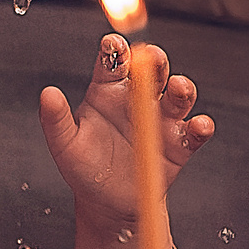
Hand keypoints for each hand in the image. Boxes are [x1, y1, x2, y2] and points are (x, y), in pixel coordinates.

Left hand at [38, 36, 213, 224]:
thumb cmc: (84, 166)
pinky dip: (201, 127)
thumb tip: (47, 94)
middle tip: (152, 59)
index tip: (113, 45)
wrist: (105, 202)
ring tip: (178, 88)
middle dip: (155, 60)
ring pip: (179, 96)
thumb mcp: (64, 144)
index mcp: (109, 90)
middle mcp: (138, 99)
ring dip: (182, 88)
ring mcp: (162, 120)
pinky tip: (198, 126)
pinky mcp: (180, 145)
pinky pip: (195, 132)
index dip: (115, 49)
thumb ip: (55, 119)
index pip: (114, 61)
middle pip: (153, 70)